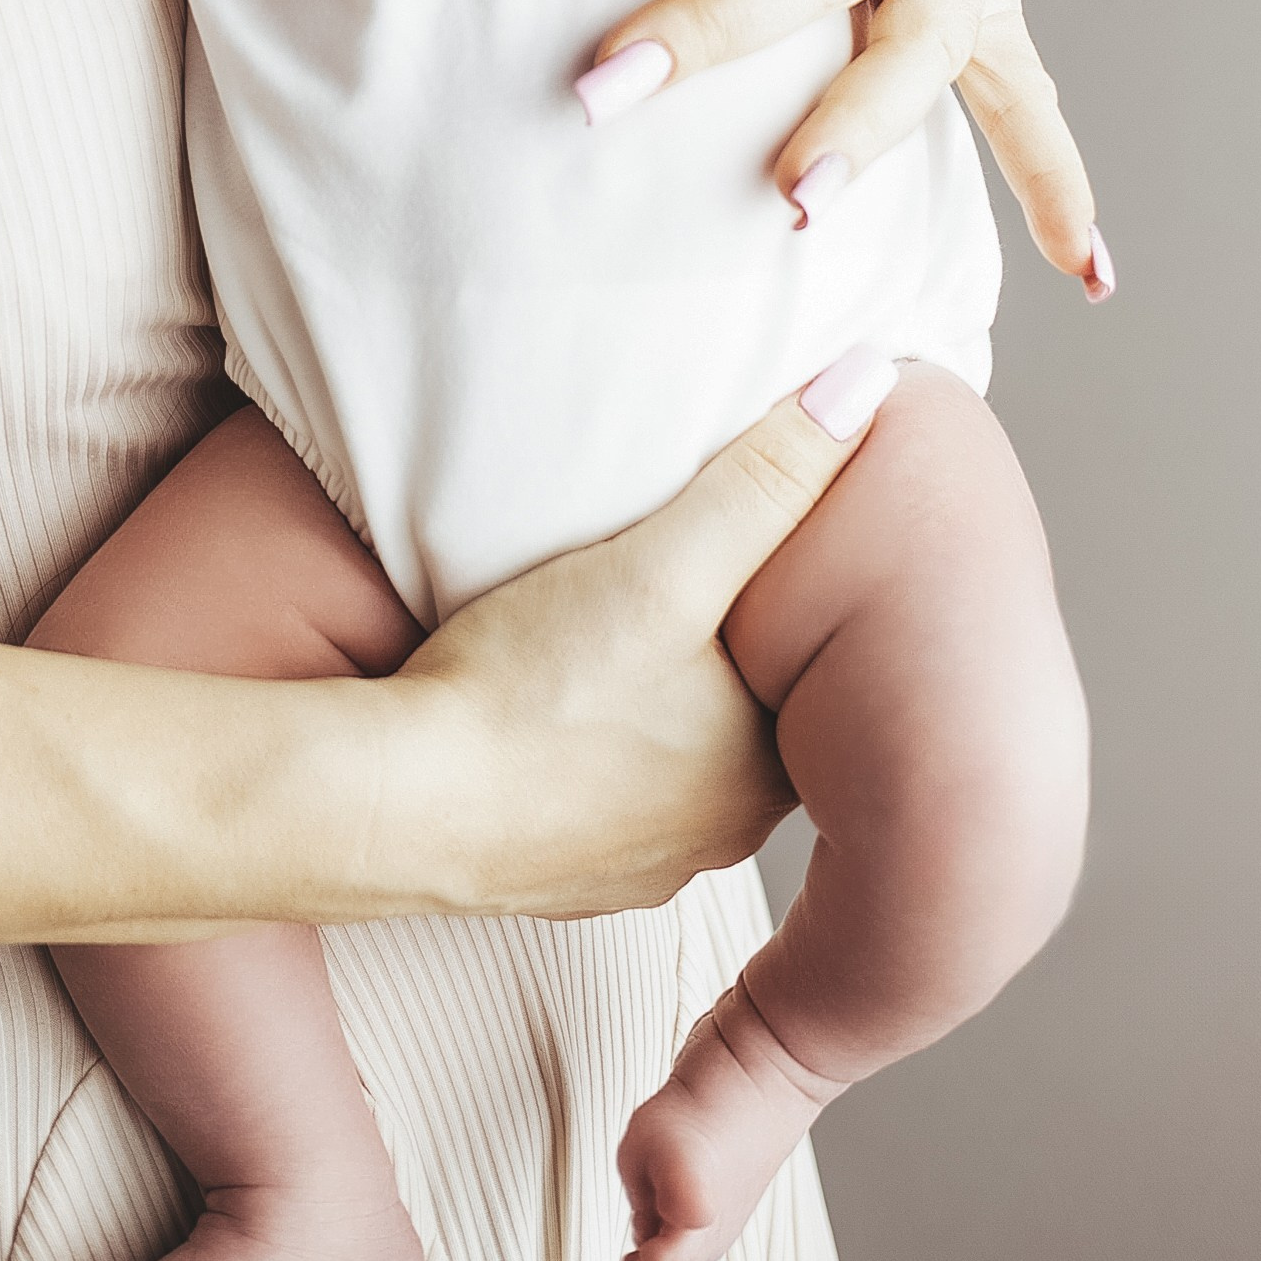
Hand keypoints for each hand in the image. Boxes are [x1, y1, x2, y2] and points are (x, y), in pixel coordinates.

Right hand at [390, 378, 880, 917]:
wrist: (395, 802)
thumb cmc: (530, 689)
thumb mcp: (662, 566)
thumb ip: (764, 480)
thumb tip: (864, 387)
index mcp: (765, 775)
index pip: (816, 681)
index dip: (796, 614)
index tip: (768, 565)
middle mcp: (718, 837)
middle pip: (745, 719)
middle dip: (723, 658)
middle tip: (680, 583)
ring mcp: (638, 863)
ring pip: (674, 762)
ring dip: (654, 706)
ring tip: (609, 636)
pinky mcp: (564, 873)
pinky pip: (601, 799)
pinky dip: (586, 752)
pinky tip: (550, 704)